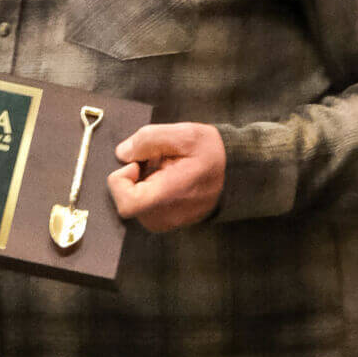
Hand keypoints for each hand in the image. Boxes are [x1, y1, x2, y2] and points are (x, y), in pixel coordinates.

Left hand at [107, 123, 225, 230]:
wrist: (236, 172)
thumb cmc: (212, 153)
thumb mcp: (184, 134)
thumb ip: (148, 140)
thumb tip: (122, 154)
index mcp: (169, 196)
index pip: (125, 204)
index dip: (121, 181)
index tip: (136, 164)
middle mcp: (165, 216)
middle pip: (124, 200)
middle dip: (132, 177)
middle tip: (153, 161)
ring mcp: (166, 222)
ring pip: (133, 203)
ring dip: (140, 183)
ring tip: (162, 168)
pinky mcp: (167, 222)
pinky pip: (144, 207)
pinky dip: (148, 190)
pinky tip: (165, 178)